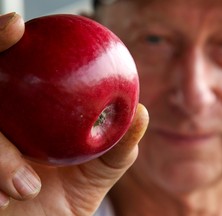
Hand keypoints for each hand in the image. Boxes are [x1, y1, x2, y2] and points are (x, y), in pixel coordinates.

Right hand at [0, 13, 148, 215]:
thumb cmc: (73, 194)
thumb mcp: (101, 169)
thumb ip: (120, 146)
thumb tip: (143, 113)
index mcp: (25, 110)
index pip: (9, 65)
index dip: (2, 38)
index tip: (17, 24)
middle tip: (8, 36)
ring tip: (26, 189)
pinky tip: (6, 203)